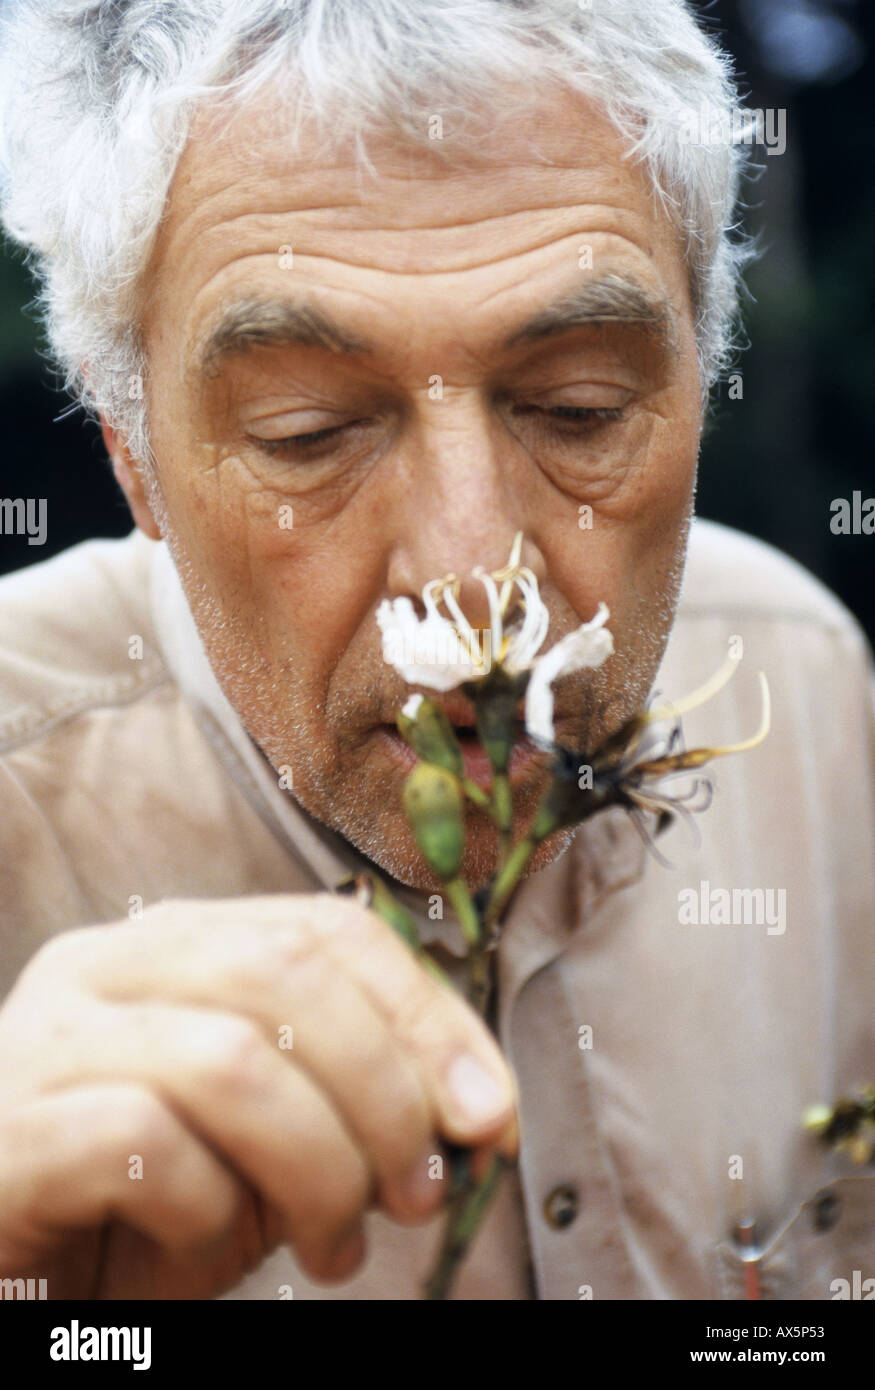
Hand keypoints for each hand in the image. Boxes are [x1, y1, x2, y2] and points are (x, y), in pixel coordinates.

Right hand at [0, 893, 517, 1297]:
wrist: (20, 1278)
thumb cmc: (150, 1208)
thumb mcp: (276, 1148)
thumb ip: (358, 1106)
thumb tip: (477, 1109)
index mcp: (177, 945)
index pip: (327, 930)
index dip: (426, 1015)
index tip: (488, 1114)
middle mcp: (105, 966)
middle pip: (287, 971)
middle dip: (385, 1090)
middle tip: (417, 1195)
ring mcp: (45, 1039)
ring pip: (229, 1057)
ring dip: (317, 1164)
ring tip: (333, 1245)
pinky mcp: (7, 1129)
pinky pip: (141, 1140)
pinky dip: (207, 1209)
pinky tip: (207, 1250)